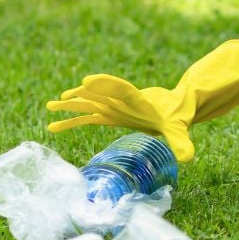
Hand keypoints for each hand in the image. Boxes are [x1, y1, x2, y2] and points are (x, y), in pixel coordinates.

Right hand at [47, 74, 194, 161]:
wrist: (174, 108)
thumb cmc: (176, 117)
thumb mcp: (179, 129)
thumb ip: (181, 143)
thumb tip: (188, 158)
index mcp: (138, 101)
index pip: (122, 91)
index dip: (106, 85)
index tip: (88, 81)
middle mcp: (122, 103)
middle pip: (98, 96)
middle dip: (80, 97)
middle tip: (60, 99)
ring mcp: (114, 108)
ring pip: (88, 104)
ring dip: (71, 107)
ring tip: (50, 107)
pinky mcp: (110, 115)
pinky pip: (88, 117)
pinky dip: (73, 121)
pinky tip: (54, 126)